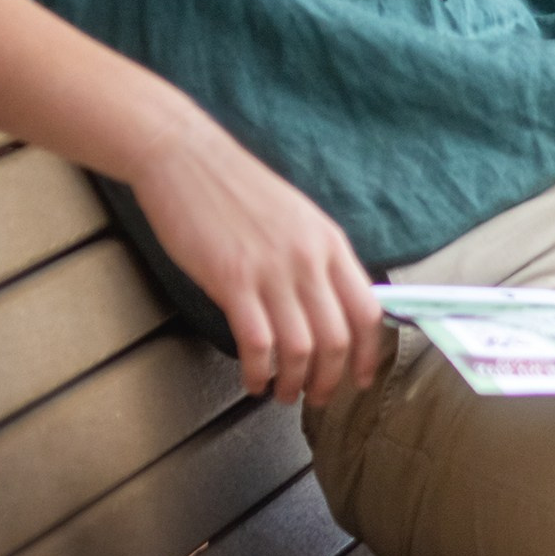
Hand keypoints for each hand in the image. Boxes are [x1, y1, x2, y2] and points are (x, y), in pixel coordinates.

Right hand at [129, 110, 383, 407]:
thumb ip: (317, 259)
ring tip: (283, 395)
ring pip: (300, 348)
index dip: (368, 354)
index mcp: (330, 242)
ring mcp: (272, 270)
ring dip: (294, 383)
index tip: (361, 379)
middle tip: (318, 398)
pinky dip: (258, 372)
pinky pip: (257, 343)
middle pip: (337, 338)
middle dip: (331, 380)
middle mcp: (309, 258)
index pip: (368, 311)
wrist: (186, 158)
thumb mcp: (296, 218)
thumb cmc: (237, 189)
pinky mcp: (232, 280)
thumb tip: (330, 306)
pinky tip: (252, 381)